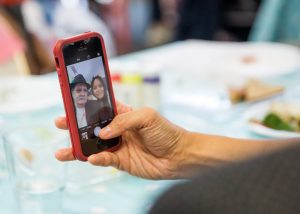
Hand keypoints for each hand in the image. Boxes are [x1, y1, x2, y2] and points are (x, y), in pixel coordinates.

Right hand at [55, 102, 187, 179]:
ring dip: (79, 147)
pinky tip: (90, 158)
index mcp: (124, 114)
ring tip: (62, 151)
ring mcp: (119, 146)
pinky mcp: (122, 161)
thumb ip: (123, 121)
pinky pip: (105, 160)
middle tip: (60, 123)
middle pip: (92, 127)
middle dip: (75, 126)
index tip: (72, 102)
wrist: (179, 155)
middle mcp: (118, 130)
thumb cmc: (166, 132)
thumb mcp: (146, 117)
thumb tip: (103, 133)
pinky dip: (97, 159)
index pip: (101, 108)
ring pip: (94, 146)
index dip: (87, 106)